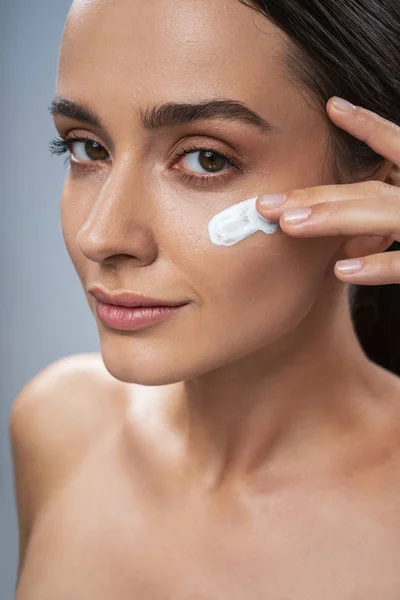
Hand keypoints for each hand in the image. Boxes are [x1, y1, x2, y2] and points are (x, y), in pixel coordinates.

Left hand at [255, 96, 399, 284]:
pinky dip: (379, 266)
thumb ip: (382, 226)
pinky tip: (340, 269)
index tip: (331, 107)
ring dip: (335, 217)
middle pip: (371, 190)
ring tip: (288, 224)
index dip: (369, 127)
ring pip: (386, 213)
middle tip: (264, 204)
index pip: (399, 147)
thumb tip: (341, 250)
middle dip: (318, 195)